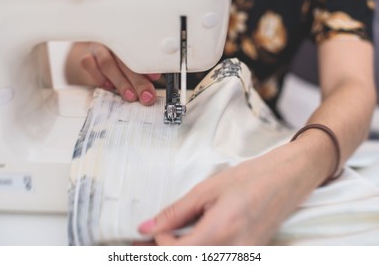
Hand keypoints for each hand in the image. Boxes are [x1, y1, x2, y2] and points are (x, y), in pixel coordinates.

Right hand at [81, 42, 160, 104]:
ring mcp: (99, 49)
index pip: (140, 55)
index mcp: (128, 42)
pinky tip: (109, 86)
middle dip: (138, 81)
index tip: (155, 79)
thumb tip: (154, 77)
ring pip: (107, 63)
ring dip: (120, 82)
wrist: (92, 52)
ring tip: (130, 96)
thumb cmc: (117, 60)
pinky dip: (99, 77)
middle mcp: (113, 43)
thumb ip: (142, 70)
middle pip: (126, 61)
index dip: (148, 69)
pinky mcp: (86, 56)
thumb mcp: (132, 63)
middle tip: (146, 96)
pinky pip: (89, 64)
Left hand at [138, 147, 306, 244]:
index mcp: (221, 230)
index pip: (178, 253)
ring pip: (204, 258)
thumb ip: (176, 212)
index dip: (160, 244)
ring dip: (185, 251)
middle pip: (191, 259)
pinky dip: (202, 250)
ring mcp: (245, 255)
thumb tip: (148, 227)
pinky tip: (198, 238)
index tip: (155, 231)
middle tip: (155, 241)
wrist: (287, 178)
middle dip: (169, 252)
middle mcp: (235, 250)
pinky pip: (220, 257)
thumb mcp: (207, 189)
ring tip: (176, 237)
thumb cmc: (251, 177)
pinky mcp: (251, 255)